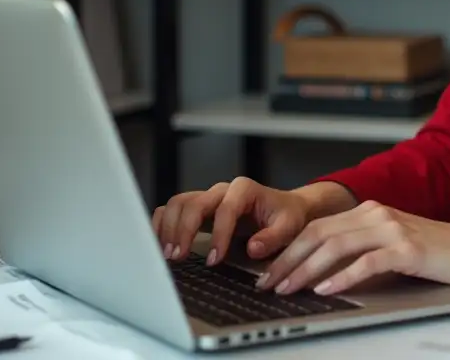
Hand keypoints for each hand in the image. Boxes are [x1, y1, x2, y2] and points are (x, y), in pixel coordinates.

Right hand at [152, 177, 310, 264]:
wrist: (284, 209)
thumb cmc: (286, 216)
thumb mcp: (289, 226)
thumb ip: (273, 236)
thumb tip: (252, 248)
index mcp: (244, 190)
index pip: (225, 210)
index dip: (218, 235)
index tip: (213, 260)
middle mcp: (221, 190)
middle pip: (193, 203)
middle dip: (183, 230)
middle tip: (178, 257)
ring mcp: (207, 197)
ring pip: (178, 203)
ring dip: (168, 228)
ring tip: (168, 254)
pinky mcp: (198, 208)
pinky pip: (173, 209)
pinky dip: (163, 224)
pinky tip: (160, 244)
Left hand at [257, 200, 449, 296]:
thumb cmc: (434, 252)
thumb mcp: (391, 243)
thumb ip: (361, 248)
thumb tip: (320, 271)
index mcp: (368, 211)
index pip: (317, 227)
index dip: (288, 249)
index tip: (268, 271)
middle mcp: (376, 214)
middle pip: (318, 234)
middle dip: (288, 260)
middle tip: (268, 283)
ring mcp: (391, 229)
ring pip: (336, 245)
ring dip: (306, 268)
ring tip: (288, 288)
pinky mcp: (406, 248)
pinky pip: (366, 262)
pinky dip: (341, 276)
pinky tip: (325, 289)